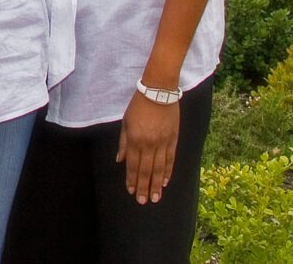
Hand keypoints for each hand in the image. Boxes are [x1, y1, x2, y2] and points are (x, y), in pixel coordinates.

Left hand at [117, 90, 178, 204]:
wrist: (158, 92)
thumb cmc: (138, 105)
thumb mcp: (126, 122)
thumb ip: (123, 142)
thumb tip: (119, 160)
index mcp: (134, 139)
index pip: (132, 165)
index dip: (131, 179)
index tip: (130, 191)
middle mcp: (148, 144)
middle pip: (145, 170)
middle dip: (143, 187)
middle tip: (143, 201)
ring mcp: (162, 143)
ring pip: (159, 169)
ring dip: (156, 185)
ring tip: (155, 198)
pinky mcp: (173, 139)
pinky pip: (170, 159)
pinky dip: (167, 172)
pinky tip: (165, 182)